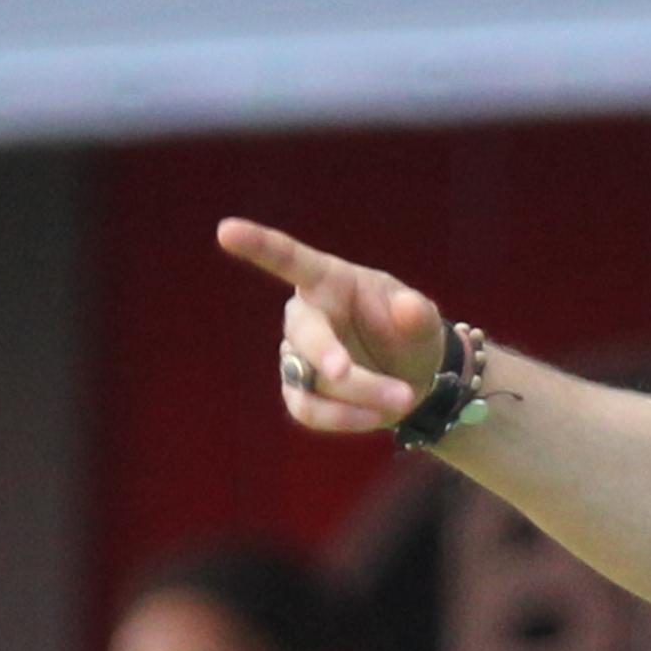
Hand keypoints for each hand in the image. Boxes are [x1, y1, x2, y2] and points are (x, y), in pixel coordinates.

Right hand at [215, 219, 447, 433]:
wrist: (415, 378)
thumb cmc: (410, 334)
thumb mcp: (424, 321)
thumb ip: (418, 314)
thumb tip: (407, 308)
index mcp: (331, 282)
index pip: (290, 259)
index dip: (258, 246)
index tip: (226, 232)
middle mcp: (306, 315)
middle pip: (304, 334)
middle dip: (330, 357)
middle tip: (353, 375)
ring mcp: (297, 355)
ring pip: (312, 379)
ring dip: (361, 395)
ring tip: (404, 398)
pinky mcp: (299, 391)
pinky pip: (307, 410)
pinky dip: (344, 418)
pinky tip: (375, 417)